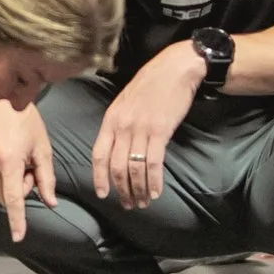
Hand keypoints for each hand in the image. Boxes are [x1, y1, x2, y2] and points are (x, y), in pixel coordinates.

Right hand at [0, 100, 55, 241]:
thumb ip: (47, 178)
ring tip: (16, 162)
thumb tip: (51, 202)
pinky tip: (3, 157)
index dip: (17, 220)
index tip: (17, 237)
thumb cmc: (23, 120)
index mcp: (9, 162)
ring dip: (9, 185)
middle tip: (29, 170)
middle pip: (6, 197)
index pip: (13, 199)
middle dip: (20, 191)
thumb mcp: (42, 147)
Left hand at [89, 46, 200, 207]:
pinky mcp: (160, 131)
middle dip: (121, 190)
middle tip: (128, 204)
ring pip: (134, 168)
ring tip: (142, 202)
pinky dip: (154, 181)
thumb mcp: (125, 103)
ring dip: (138, 189)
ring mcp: (141, 129)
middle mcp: (122, 126)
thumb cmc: (150, 85)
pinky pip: (154, 163)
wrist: (174, 69)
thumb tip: (116, 148)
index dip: (99, 177)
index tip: (102, 194)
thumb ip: (118, 125)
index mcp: (111, 119)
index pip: (99, 154)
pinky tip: (155, 192)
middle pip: (116, 166)